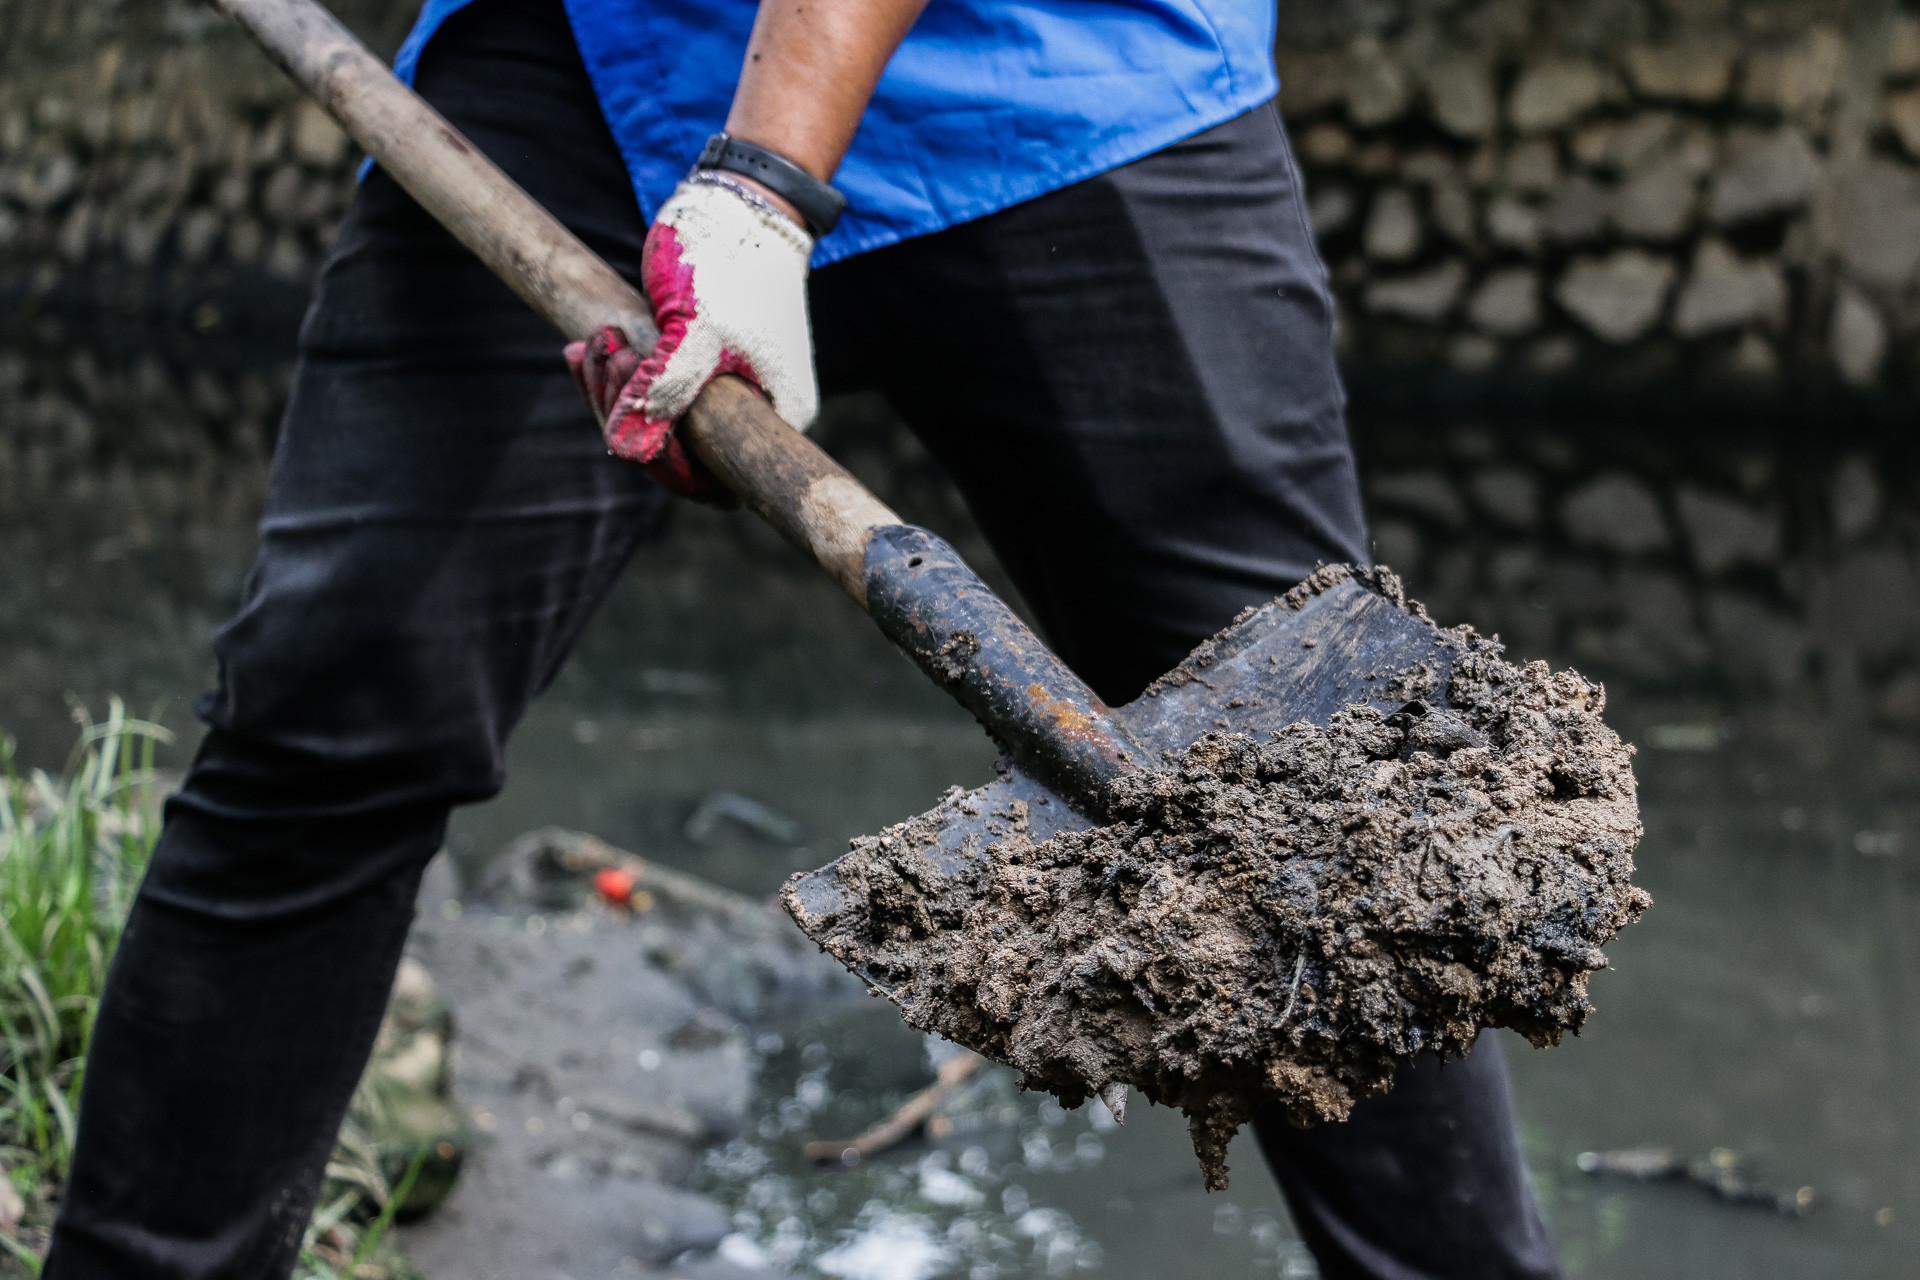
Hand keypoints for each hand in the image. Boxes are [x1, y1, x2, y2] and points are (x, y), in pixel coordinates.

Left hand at [564, 175, 816, 502]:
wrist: (736, 199)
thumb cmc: (729, 260)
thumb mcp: (693, 329)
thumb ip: (664, 392)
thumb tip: (628, 450)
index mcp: (774, 414)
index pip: (713, 483)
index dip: (664, 468)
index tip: (628, 423)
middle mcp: (754, 410)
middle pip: (676, 452)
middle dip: (626, 411)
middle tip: (607, 353)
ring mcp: (722, 387)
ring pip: (655, 419)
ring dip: (611, 387)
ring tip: (595, 339)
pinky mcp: (694, 362)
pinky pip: (648, 388)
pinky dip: (612, 373)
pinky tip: (582, 349)